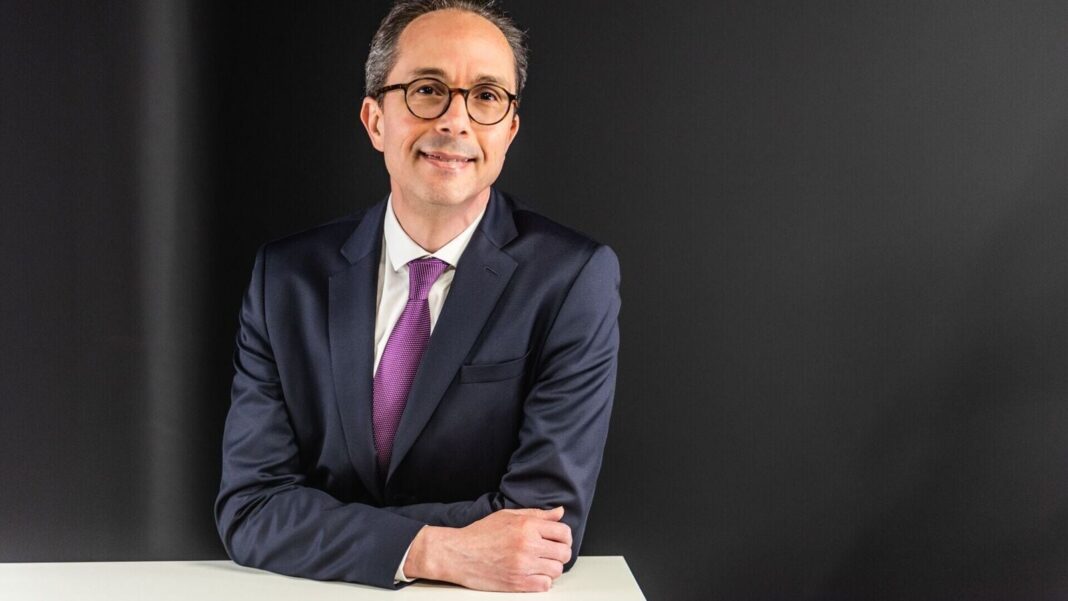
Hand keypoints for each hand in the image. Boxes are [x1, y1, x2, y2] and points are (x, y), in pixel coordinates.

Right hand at [404, 506, 572, 591]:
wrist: (458, 554)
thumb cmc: (480, 534)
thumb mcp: (508, 515)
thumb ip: (537, 514)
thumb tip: (559, 513)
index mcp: (527, 526)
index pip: (564, 532)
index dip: (565, 537)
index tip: (559, 540)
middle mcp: (527, 545)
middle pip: (564, 552)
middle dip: (560, 553)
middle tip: (551, 553)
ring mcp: (523, 565)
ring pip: (557, 570)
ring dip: (551, 568)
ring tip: (540, 564)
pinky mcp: (517, 583)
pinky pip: (544, 585)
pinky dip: (542, 581)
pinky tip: (533, 574)